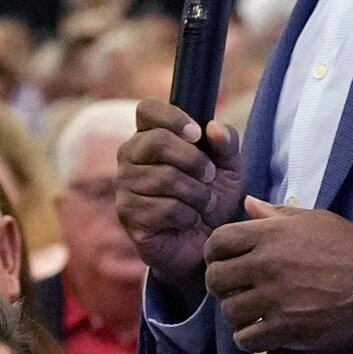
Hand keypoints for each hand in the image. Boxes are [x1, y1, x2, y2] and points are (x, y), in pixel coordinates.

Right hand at [117, 101, 243, 298]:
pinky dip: (188, 216)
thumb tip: (213, 127)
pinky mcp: (128, 215)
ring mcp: (124, 186)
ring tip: (203, 204)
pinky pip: (164, 208)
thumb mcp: (228, 168)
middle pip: (156, 141)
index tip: (197, 135)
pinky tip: (188, 221)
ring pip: (164, 178)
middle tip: (209, 177)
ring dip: (197, 193)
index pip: (147, 109)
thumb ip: (226, 143)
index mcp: (149, 136)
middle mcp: (129, 156)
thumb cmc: (211, 199)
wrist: (204, 244)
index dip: (174, 118)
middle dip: (194, 160)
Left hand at [205, 196, 352, 352]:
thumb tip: (248, 204)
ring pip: (229, 311)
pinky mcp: (286, 328)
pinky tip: (263, 332)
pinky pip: (246, 338)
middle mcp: (266, 264)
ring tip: (254, 312)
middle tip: (236, 290)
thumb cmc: (350, 248)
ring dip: (237, 314)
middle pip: (215, 279)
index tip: (224, 262)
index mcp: (271, 234)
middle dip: (221, 285)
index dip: (215, 253)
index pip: (218, 241)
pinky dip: (250, 338)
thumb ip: (276, 214)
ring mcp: (275, 298)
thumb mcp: (315, 220)